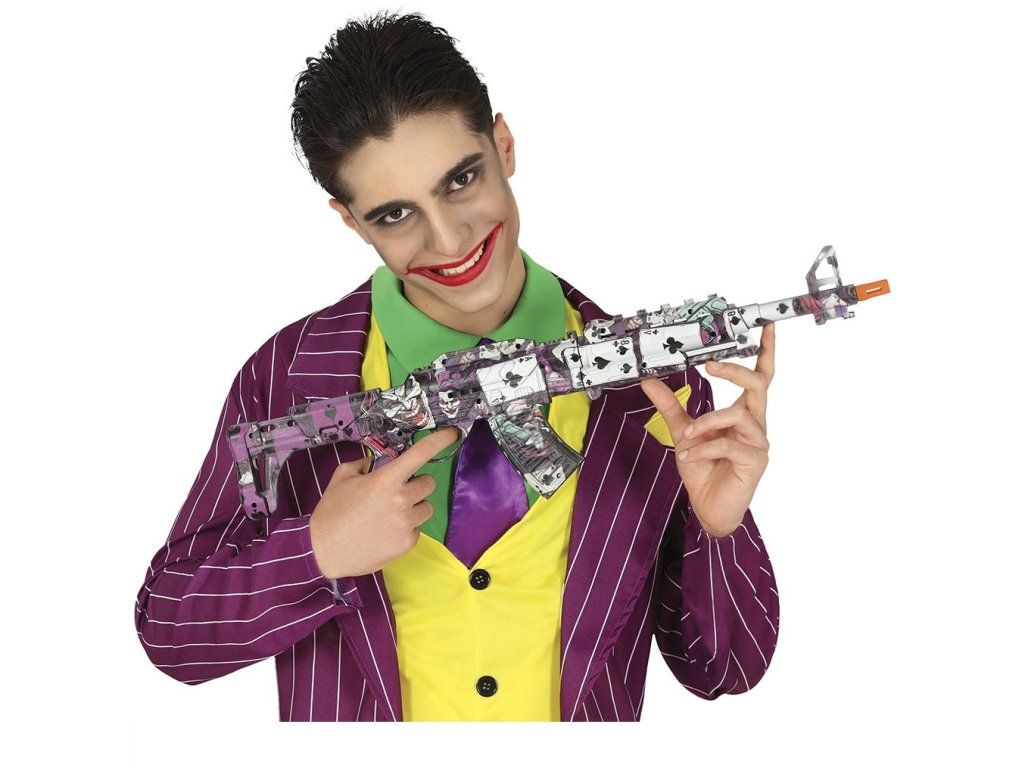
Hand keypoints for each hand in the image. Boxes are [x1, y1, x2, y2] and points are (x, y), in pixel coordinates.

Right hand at [309, 426, 459, 577]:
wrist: (323, 551)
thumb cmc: (331, 511)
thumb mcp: (342, 477)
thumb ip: (364, 464)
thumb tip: (377, 462)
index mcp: (386, 479)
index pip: (421, 453)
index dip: (440, 440)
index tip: (454, 432)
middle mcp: (402, 499)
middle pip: (429, 483)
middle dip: (415, 484)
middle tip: (395, 491)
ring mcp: (407, 523)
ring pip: (427, 507)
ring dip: (414, 506)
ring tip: (390, 514)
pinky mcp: (407, 543)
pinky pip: (418, 528)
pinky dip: (406, 528)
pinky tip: (386, 531)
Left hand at [639, 321, 775, 537]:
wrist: (707, 507)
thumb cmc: (702, 469)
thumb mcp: (682, 431)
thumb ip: (670, 405)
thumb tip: (648, 380)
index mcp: (743, 412)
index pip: (760, 376)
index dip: (765, 351)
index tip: (765, 326)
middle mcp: (755, 423)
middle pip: (758, 384)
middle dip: (734, 371)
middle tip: (709, 365)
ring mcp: (758, 442)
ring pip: (738, 414)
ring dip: (706, 421)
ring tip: (686, 437)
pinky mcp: (754, 461)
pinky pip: (728, 443)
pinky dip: (703, 448)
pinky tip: (688, 456)